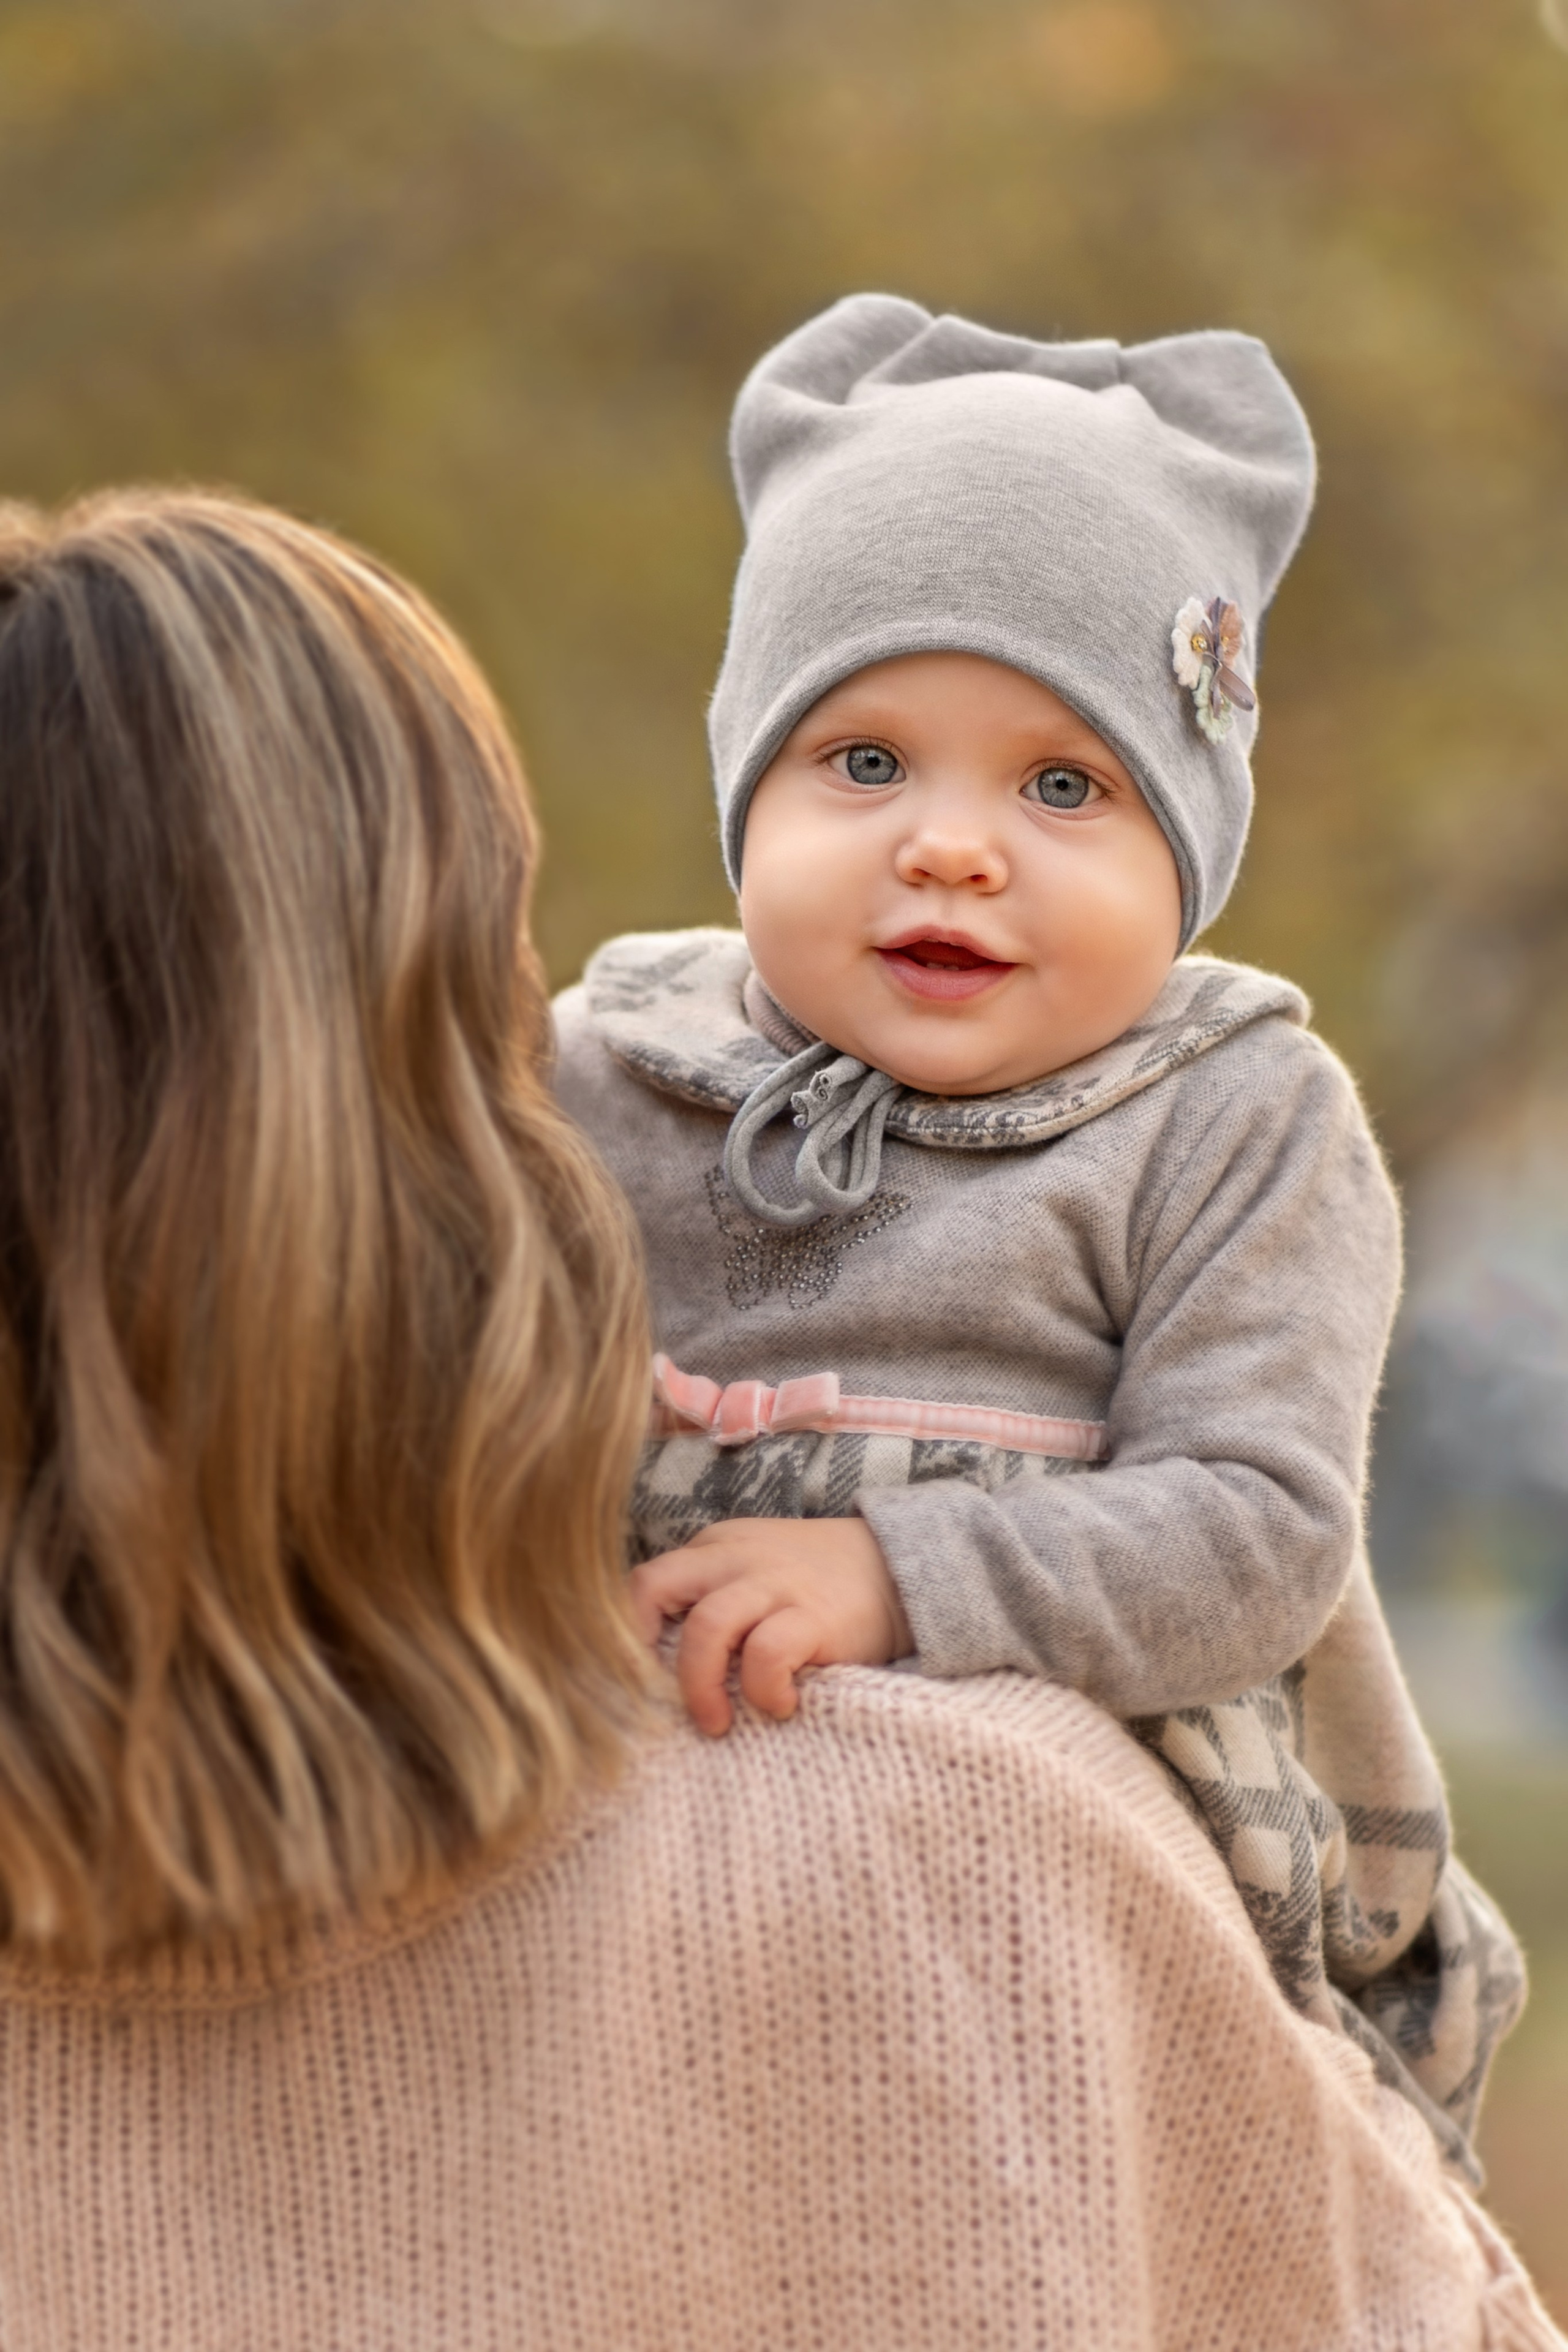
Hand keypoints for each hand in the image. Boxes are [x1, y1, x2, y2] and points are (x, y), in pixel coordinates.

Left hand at [629, 1517, 913, 1736]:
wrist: (898, 1567)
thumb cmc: (813, 1585)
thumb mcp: (751, 1572)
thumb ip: (707, 1600)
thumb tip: (654, 1669)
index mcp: (712, 1549)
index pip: (641, 1582)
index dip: (626, 1636)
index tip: (631, 1683)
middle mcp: (734, 1559)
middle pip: (654, 1589)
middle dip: (643, 1656)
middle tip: (656, 1705)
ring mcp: (774, 1584)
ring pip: (707, 1626)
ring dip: (700, 1686)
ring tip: (716, 1723)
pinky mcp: (814, 1616)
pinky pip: (768, 1654)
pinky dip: (763, 1690)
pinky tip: (778, 1705)